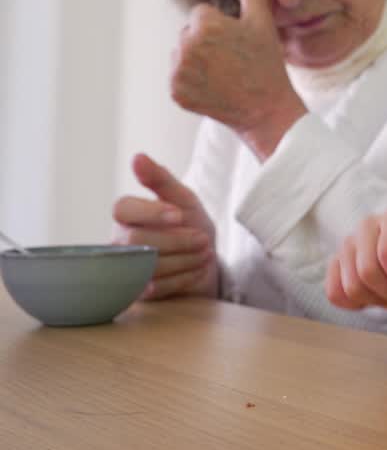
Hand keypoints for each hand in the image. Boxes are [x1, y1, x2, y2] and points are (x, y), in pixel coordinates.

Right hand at [111, 153, 217, 299]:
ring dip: (185, 260)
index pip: (123, 208)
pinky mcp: (135, 293)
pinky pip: (155, 288)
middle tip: (204, 239)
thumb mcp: (184, 198)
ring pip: (147, 266)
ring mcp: (124, 269)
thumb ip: (161, 179)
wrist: (205, 260)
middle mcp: (117, 241)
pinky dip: (184, 278)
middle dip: (177, 240)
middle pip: (136, 240)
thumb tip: (137, 156)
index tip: (179, 214)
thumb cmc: (190, 225)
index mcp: (127, 214)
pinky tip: (197, 270)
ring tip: (204, 253)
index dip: (152, 212)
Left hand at [170, 0, 305, 158]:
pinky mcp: (175, 91)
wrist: (265, 109)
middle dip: (207, 43)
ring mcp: (178, 71)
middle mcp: (185, 46)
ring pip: (182, 54)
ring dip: (198, 61)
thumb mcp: (262, 21)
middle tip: (233, 60)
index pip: (202, 15)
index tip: (238, 43)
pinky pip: (178, 77)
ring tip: (224, 74)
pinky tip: (215, 86)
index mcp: (205, 25)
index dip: (222, 27)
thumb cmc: (266, 63)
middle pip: (190, 33)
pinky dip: (192, 82)